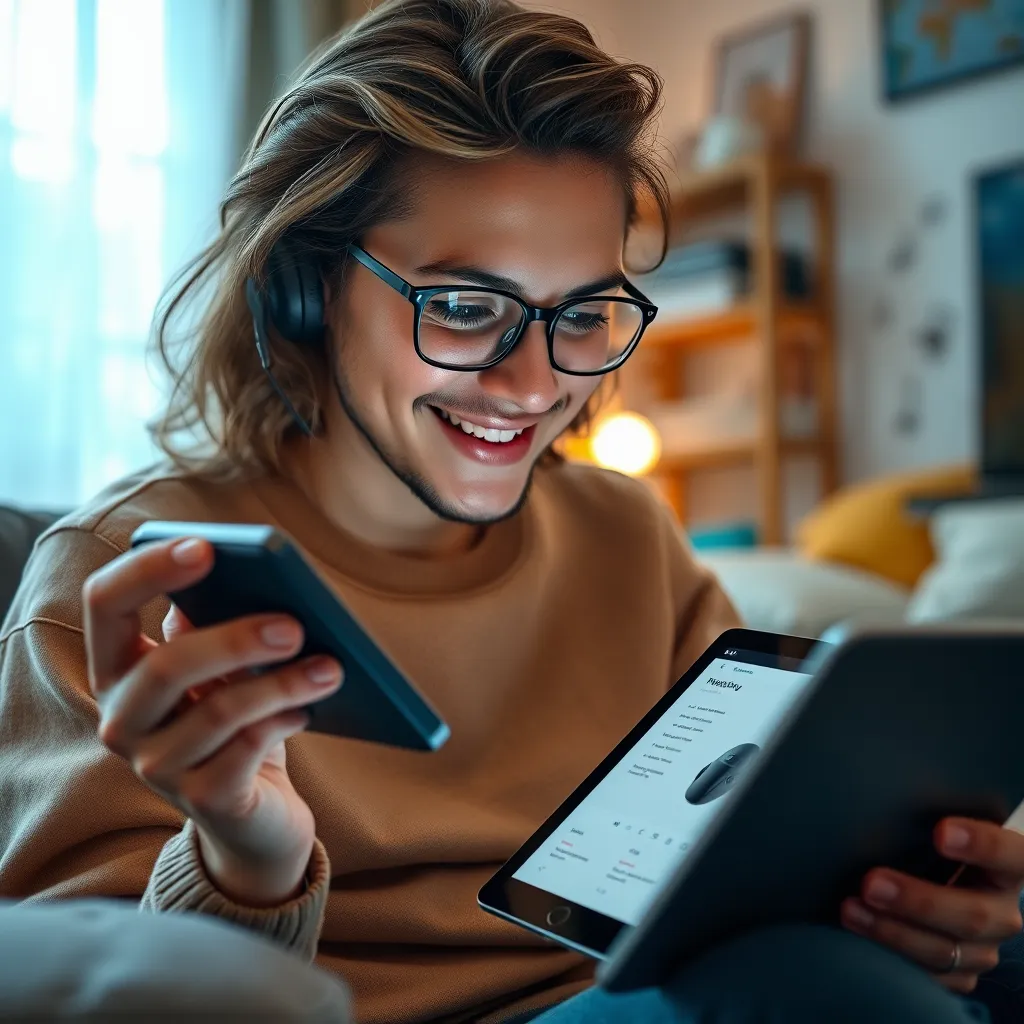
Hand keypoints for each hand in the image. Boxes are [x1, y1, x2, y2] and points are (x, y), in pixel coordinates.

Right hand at [83, 536, 342, 906]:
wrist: (254, 816)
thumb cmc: (237, 722)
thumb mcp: (223, 667)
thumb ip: (214, 623)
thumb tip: (237, 577)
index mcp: (119, 668)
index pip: (105, 603)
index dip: (148, 569)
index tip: (206, 547)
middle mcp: (122, 719)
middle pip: (165, 668)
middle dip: (235, 640)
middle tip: (296, 624)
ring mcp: (157, 766)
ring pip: (217, 713)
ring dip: (281, 684)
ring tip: (330, 666)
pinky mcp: (203, 801)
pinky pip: (243, 752)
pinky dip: (282, 723)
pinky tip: (309, 708)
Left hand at [841, 818, 1023, 992]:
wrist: (940, 884)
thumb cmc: (931, 845)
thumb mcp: (939, 828)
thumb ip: (926, 817)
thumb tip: (881, 793)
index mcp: (1010, 866)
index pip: (1011, 855)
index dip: (981, 845)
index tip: (940, 832)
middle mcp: (1003, 911)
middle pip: (973, 916)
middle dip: (918, 901)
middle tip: (872, 882)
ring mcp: (984, 949)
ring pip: (946, 951)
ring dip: (893, 932)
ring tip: (851, 910)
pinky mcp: (960, 974)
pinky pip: (929, 977)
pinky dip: (891, 958)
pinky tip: (859, 939)